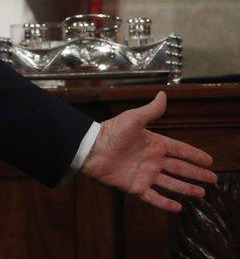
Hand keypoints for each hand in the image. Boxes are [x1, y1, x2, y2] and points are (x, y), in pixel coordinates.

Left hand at [81, 91, 215, 211]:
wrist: (90, 149)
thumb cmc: (110, 132)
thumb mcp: (133, 119)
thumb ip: (151, 110)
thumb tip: (163, 94)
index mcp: (154, 144)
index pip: (180, 150)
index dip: (194, 155)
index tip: (209, 160)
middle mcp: (152, 160)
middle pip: (180, 168)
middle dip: (196, 174)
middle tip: (213, 179)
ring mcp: (144, 174)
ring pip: (171, 184)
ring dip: (186, 189)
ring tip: (201, 193)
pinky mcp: (135, 187)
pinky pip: (153, 197)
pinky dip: (165, 203)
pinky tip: (178, 208)